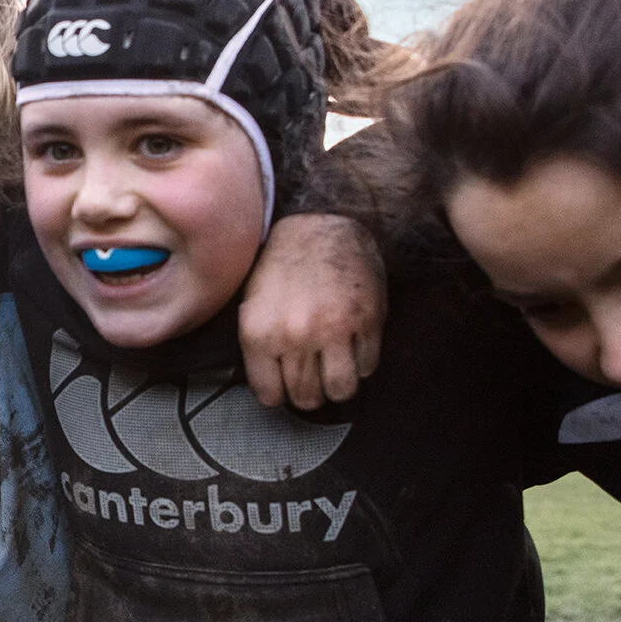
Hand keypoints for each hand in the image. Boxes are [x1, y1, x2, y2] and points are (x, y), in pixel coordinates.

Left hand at [239, 214, 386, 409]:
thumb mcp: (252, 305)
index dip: (281, 394)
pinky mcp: (367, 320)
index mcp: (259, 333)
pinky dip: (362, 363)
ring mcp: (334, 329)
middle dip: (311, 394)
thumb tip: (270, 388)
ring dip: (339, 386)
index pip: (271, 395)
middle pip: (307, 397)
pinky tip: (353, 346)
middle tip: (313, 380)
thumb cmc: (283, 266)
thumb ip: (259, 348)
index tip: (286, 387)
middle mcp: (295, 335)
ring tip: (335, 370)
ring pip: (341, 390)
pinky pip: (368, 366)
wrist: (320, 223)